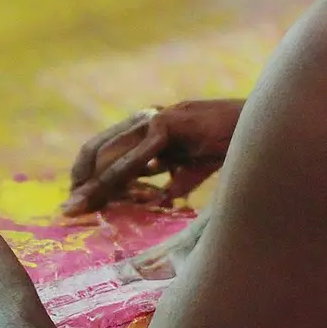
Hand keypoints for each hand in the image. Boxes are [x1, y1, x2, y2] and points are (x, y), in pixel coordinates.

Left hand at [63, 99, 245, 215]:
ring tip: (82, 203)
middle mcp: (145, 122)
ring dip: (96, 184)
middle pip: (99, 150)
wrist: (256, 127)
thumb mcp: (190, 170)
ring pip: (113, 155)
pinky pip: (139, 158)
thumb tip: (155, 203)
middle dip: (83, 180)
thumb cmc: (226, 146)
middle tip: (70, 207)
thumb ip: (170, 184)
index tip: (77, 199)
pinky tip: (113, 196)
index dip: (88, 174)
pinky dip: (125, 178)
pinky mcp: (168, 126)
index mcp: (147, 130)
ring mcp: (154, 121)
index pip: (106, 150)